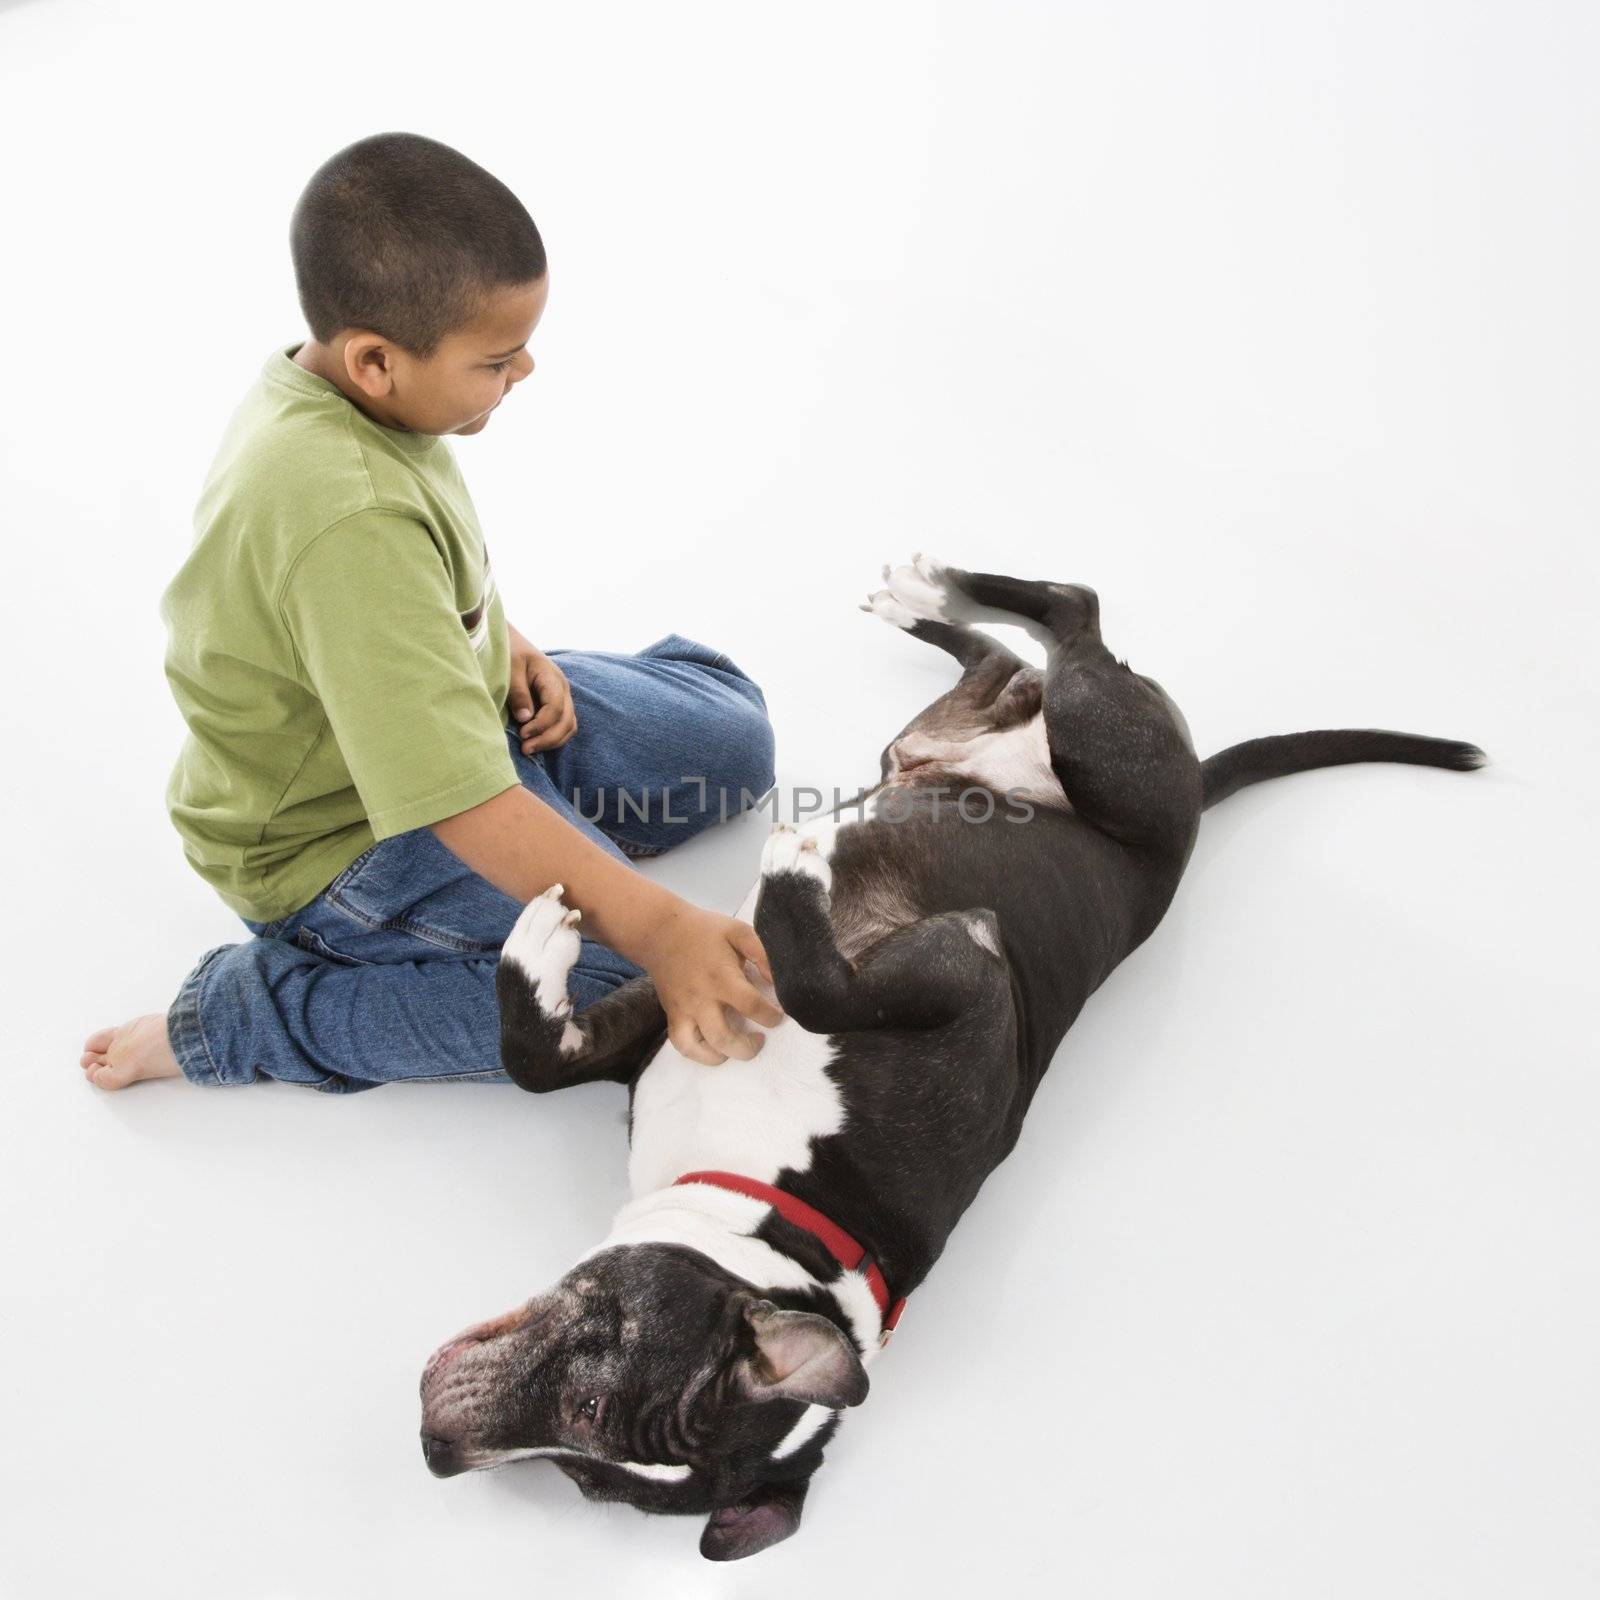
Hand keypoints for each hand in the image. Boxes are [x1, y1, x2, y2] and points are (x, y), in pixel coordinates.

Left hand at [507, 624, 576, 753]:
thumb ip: (518, 693)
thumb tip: (526, 719)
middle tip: (525, 748)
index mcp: (553, 678)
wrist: (512, 641)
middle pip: (567, 722)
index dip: (541, 725)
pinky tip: (535, 741)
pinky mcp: (557, 704)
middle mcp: (563, 689)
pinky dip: (553, 737)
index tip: (522, 734)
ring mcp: (562, 697)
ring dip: (552, 741)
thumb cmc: (510, 651)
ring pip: (569, 727)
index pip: (556, 708)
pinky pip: (563, 725)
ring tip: (529, 748)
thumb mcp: (511, 668)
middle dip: (548, 739)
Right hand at [633, 903, 784, 1065]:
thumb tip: (778, 980)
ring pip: (700, 1048)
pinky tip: (715, 1049)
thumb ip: (762, 953)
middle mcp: (700, 998)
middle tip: (760, 1039)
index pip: (750, 1005)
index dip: (770, 1016)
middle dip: (748, 1047)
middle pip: (724, 1037)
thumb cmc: (705, 931)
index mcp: (721, 976)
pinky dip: (699, 1055)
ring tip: (739, 1046)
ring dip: (724, 1055)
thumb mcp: (738, 932)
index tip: (778, 1014)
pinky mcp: (672, 1016)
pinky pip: (682, 1045)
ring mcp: (683, 1010)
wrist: (661, 932)